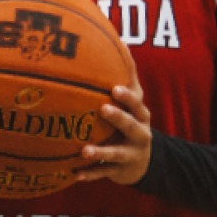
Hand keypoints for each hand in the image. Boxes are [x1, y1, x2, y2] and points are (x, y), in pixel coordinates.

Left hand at [76, 60, 150, 185]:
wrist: (143, 162)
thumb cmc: (132, 123)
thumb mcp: (135, 104)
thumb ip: (129, 78)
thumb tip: (121, 43)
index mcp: (141, 116)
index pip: (138, 104)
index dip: (128, 97)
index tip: (115, 88)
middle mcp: (139, 135)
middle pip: (132, 126)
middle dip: (119, 118)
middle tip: (103, 109)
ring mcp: (129, 154)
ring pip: (116, 154)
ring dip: (100, 152)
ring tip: (84, 150)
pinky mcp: (118, 171)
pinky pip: (103, 172)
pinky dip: (89, 174)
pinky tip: (74, 174)